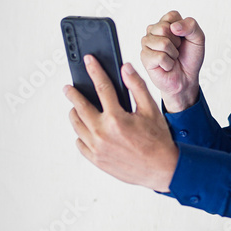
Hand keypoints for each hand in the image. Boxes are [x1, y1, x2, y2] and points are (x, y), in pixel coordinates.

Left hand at [64, 54, 178, 191]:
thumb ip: (136, 86)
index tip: (88, 61)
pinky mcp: (96, 160)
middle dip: (73, 94)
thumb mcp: (150, 110)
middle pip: (79, 107)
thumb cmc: (158, 140)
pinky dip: (80, 134)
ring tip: (76, 108)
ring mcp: (97, 148)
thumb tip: (125, 68)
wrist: (162, 169)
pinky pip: (80, 143)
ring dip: (75, 113)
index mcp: (116, 119)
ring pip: (76, 125)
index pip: (102, 87)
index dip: (94, 70)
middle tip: (68, 88)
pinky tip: (86, 129)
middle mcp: (103, 134)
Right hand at [140, 10, 204, 111]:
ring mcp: (147, 43)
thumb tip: (174, 27)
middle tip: (177, 50)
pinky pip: (160, 57)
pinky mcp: (144, 57)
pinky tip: (167, 65)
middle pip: (164, 27)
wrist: (186, 79)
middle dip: (177, 42)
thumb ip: (191, 26)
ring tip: (172, 57)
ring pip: (163, 43)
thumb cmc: (190, 58)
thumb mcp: (198, 38)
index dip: (182, 29)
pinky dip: (169, 63)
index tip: (184, 39)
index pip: (172, 15)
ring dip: (173, 54)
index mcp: (166, 23)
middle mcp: (153, 31)